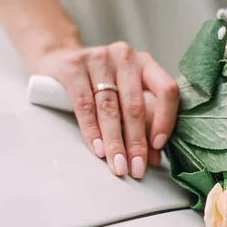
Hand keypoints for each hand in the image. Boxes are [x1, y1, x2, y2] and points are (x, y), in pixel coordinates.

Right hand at [38, 42, 179, 178]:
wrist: (60, 60)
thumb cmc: (100, 83)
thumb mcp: (125, 97)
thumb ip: (142, 125)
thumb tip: (153, 159)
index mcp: (145, 63)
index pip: (166, 89)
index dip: (166, 119)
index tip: (158, 146)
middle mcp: (125, 57)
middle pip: (135, 105)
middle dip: (136, 142)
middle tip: (136, 169)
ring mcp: (98, 58)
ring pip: (110, 108)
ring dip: (115, 142)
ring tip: (118, 166)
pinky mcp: (73, 66)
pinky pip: (85, 105)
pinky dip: (92, 131)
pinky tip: (98, 149)